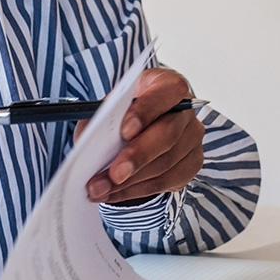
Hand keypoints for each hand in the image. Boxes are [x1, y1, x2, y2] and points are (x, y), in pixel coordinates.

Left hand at [82, 67, 205, 203]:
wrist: (143, 125)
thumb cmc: (128, 111)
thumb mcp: (112, 104)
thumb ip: (101, 117)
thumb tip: (87, 140)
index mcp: (168, 86)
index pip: (165, 94)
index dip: (146, 112)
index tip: (124, 131)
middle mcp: (186, 112)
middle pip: (168, 135)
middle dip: (137, 157)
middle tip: (114, 174)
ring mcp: (192, 140)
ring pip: (165, 164)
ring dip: (130, 182)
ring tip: (100, 188)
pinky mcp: (191, 164)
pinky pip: (165, 182)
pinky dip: (136, 191)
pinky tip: (114, 193)